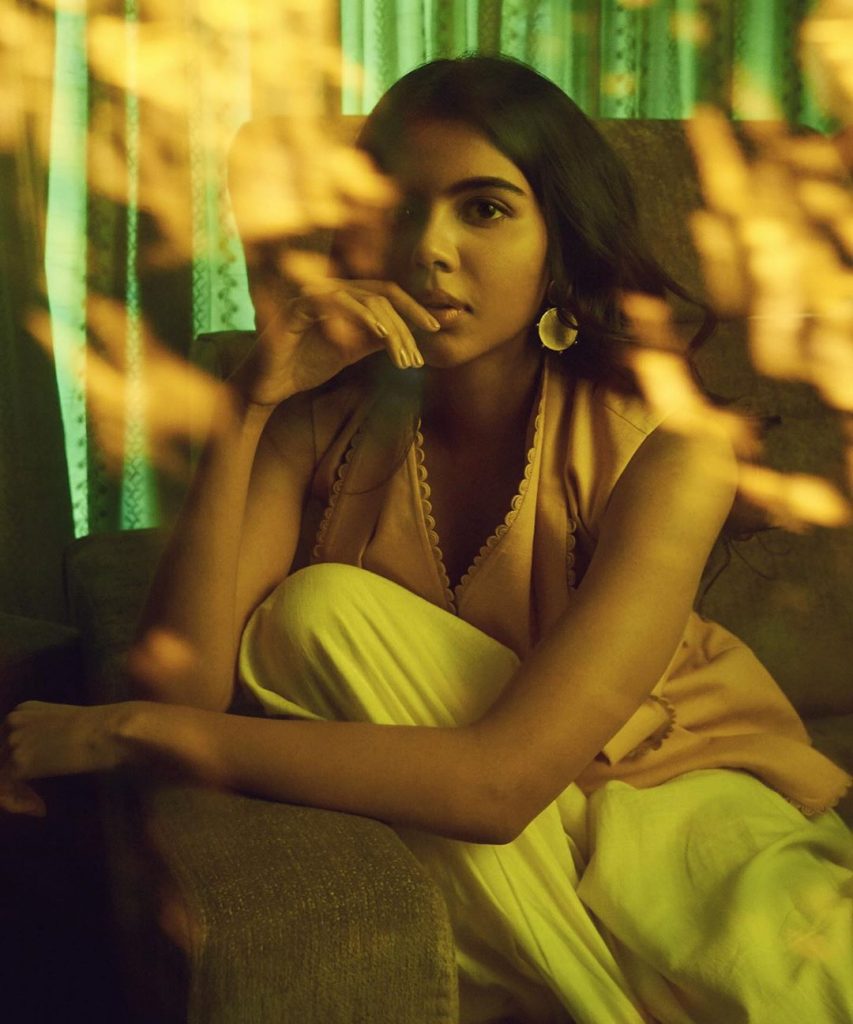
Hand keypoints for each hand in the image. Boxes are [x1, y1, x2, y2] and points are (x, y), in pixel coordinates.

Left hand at [0, 701, 126, 816]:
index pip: (3, 743)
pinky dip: (20, 803)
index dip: (16, 763)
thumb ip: (43, 735)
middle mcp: (11, 723)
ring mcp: (12, 743)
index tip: (34, 779)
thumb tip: (39, 756)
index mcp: (22, 711)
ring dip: (15, 794)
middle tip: (33, 796)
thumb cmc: (100, 726)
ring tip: (37, 804)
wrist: (107, 731)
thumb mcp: (63, 724)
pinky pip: (7, 790)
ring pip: (1, 775)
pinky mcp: (19, 765)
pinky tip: (40, 807)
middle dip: (13, 779)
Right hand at [231, 279, 440, 405]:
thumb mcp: (352, 351)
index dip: (416, 308)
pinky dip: (357, 315)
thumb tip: (417, 333)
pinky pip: (334, 303)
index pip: (388, 295)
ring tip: (404, 355)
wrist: (270, 385)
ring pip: (364, 299)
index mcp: (346, 298)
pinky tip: (377, 334)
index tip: (441, 326)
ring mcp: (314, 294)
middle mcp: (332, 289)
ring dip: (390, 327)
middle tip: (427, 345)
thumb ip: (380, 338)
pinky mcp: (297, 307)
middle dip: (410, 318)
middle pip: (382, 293)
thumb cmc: (307, 365)